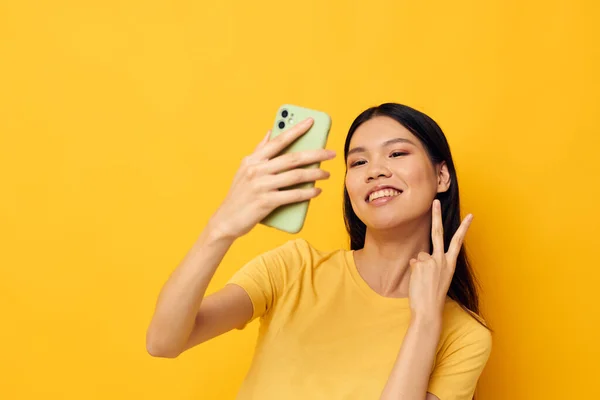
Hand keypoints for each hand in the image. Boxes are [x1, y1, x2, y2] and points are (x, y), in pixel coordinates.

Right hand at [209, 118, 335, 239]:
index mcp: (253, 159)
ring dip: (315, 174)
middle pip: (293, 158)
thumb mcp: (244, 169)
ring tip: (326, 174)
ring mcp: (261, 186)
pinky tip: (317, 191)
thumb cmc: (239, 195)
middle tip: (331, 153)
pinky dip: (307, 193)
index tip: (312, 121)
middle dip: (316, 154)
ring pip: (296, 176)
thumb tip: (270, 132)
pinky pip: (293, 195)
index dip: (296, 129)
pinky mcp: (266, 202)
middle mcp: (257, 170)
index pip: (278, 140)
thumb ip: (259, 151)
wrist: (226, 220)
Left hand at [408, 199, 472, 320]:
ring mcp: (431, 261)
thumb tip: (419, 258)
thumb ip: (432, 264)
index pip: (458, 241)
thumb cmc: (434, 296)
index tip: (470, 215)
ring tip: (423, 282)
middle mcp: (442, 260)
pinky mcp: (420, 264)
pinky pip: (413, 263)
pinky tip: (418, 282)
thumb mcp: (438, 278)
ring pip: (421, 255)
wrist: (429, 310)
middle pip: (438, 232)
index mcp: (450, 264)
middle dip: (436, 215)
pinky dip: (413, 272)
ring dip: (420, 267)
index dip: (464, 227)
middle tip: (435, 201)